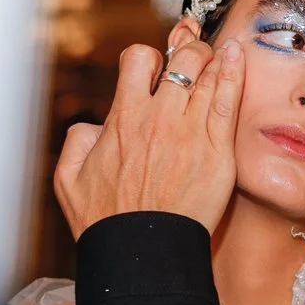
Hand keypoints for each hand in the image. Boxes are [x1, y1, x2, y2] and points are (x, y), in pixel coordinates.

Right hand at [53, 27, 245, 238]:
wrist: (142, 253)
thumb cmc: (105, 221)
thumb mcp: (69, 177)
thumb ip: (78, 139)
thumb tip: (95, 125)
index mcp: (124, 118)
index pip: (139, 58)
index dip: (147, 58)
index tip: (153, 71)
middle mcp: (159, 118)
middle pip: (182, 59)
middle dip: (188, 52)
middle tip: (192, 60)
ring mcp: (192, 133)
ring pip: (207, 74)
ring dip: (211, 60)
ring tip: (216, 56)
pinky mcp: (218, 152)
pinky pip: (228, 102)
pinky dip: (233, 74)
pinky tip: (235, 57)